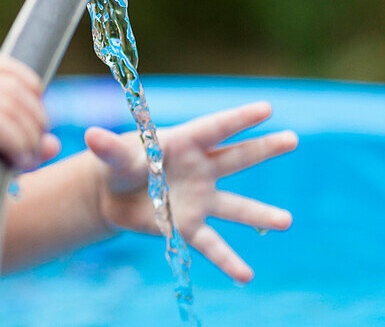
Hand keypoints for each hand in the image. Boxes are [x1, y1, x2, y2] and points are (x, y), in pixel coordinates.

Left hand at [84, 101, 297, 282]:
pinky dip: (227, 260)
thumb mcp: (115, 156)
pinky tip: (246, 275)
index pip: (215, 128)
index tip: (266, 108)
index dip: (239, 118)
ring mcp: (200, 199)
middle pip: (236, 157)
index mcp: (184, 142)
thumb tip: (91, 136)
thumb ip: (109, 148)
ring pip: (234, 206)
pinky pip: (211, 244)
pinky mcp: (189, 226)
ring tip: (287, 220)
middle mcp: (200, 169)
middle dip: (263, 148)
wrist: (112, 194)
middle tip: (293, 138)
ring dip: (260, 214)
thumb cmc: (120, 163)